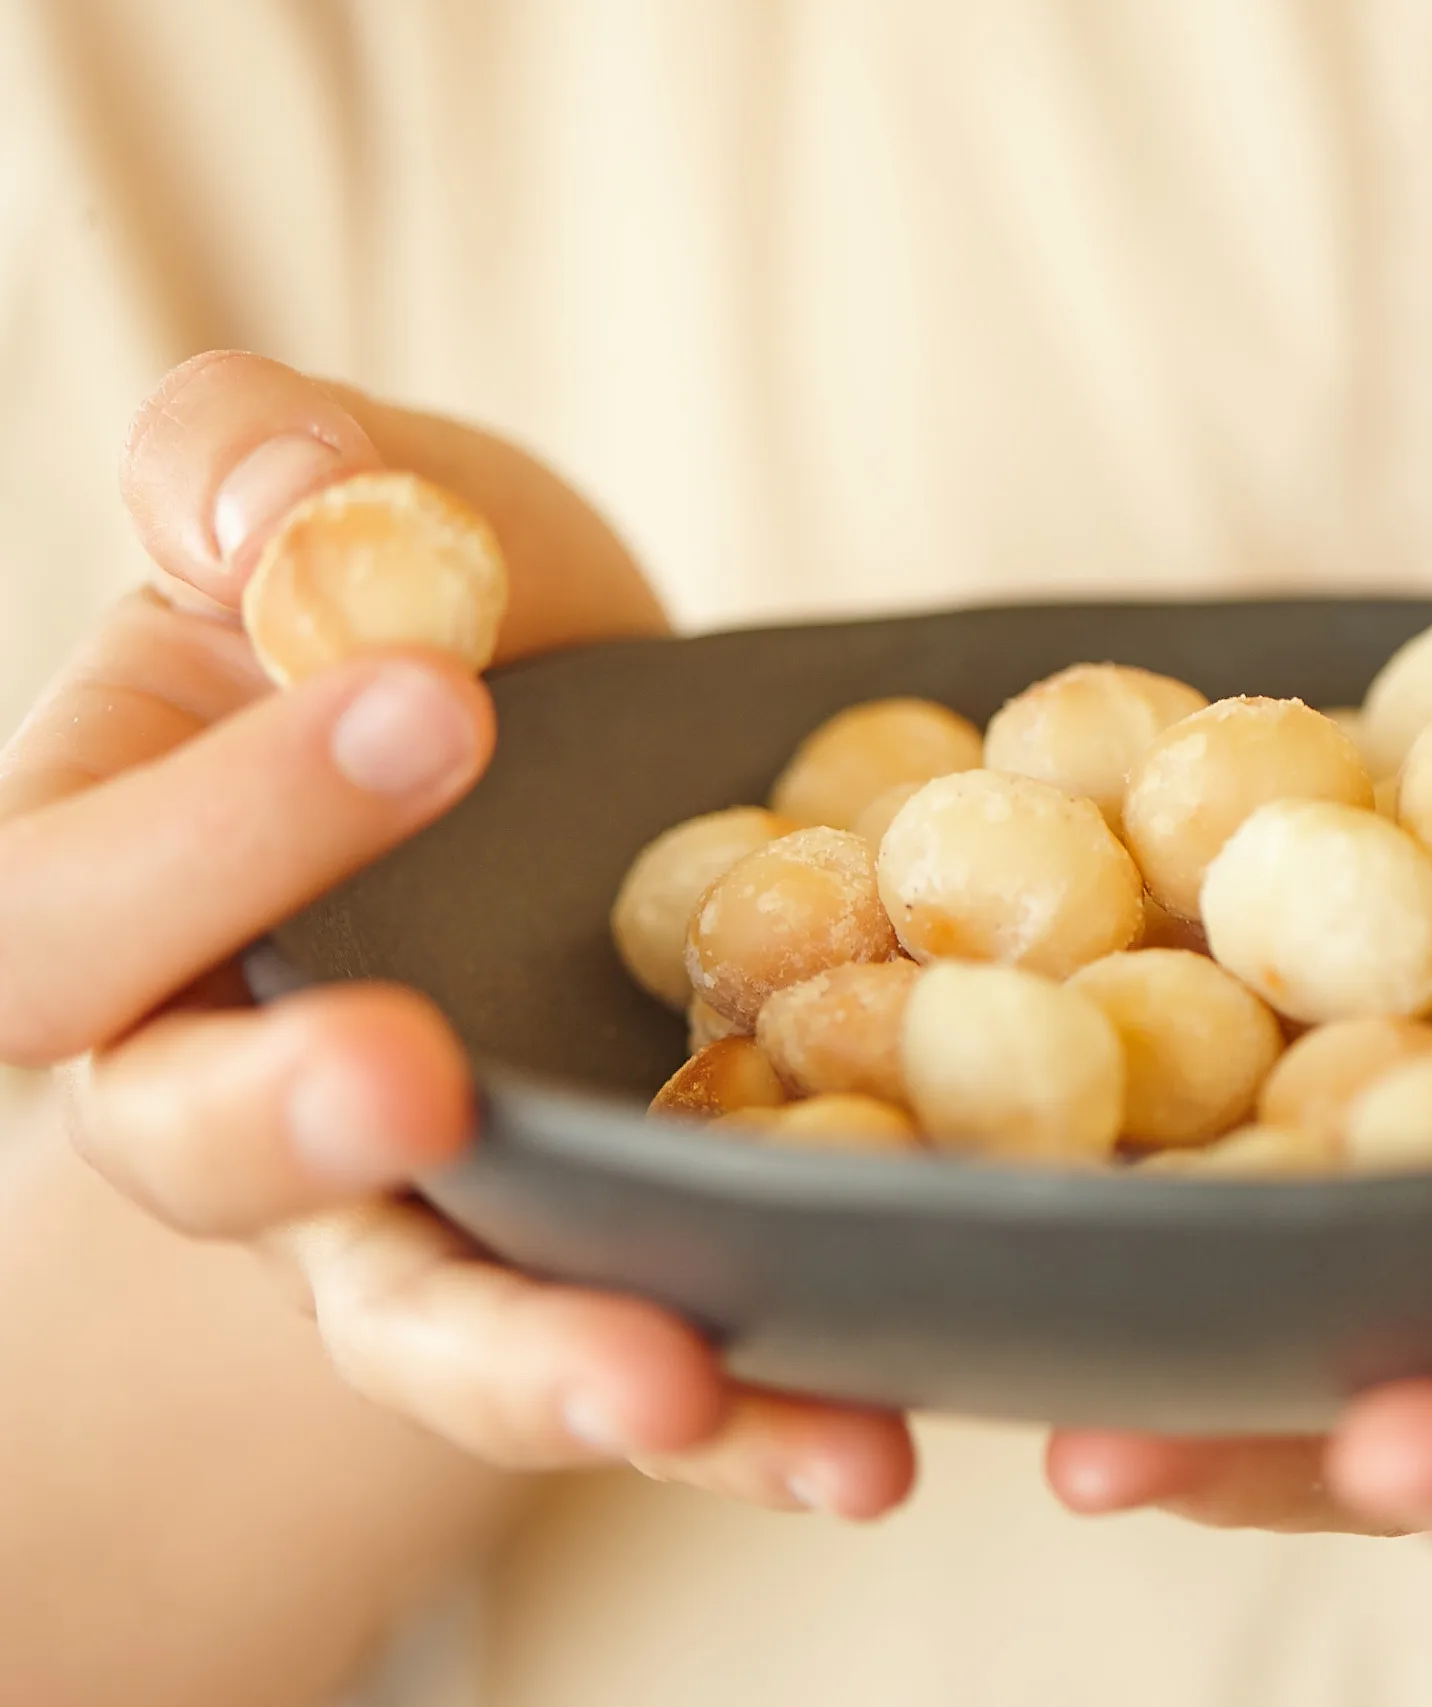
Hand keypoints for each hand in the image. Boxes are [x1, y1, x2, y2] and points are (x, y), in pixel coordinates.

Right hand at [0, 352, 913, 1516]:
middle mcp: (228, 1095)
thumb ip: (257, 466)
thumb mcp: (350, 494)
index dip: (214, 829)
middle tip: (414, 1081)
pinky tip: (867, 1445)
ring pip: (422, 1327)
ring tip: (671, 1381)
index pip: (68, 912)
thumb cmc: (425, 620)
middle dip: (295, 1125)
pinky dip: (750, 1422)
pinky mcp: (601, 1268)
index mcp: (115, 903)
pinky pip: (648, 1368)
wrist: (578, 757)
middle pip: (193, 1158)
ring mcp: (416, 1213)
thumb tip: (275, 519)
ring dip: (539, 1364)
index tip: (425, 703)